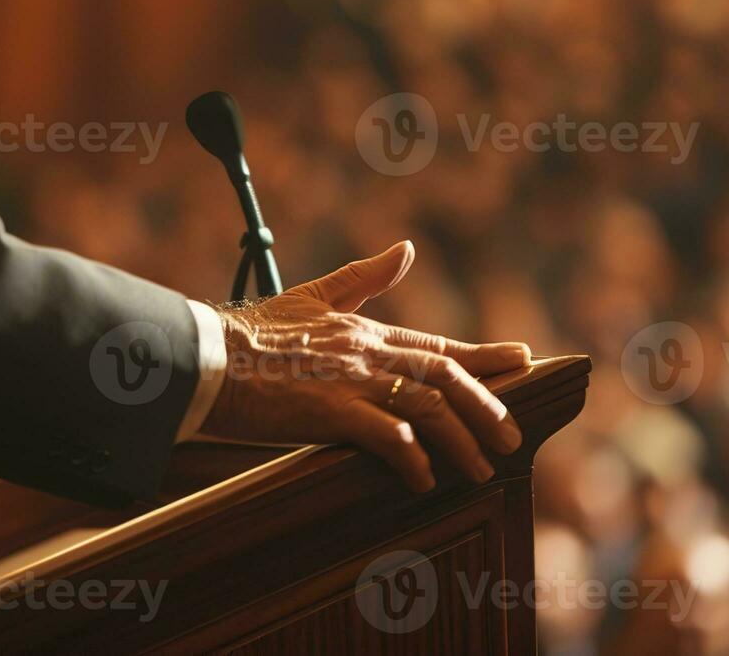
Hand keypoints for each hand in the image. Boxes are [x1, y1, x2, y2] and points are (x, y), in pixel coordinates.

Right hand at [200, 241, 530, 492]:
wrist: (206, 357)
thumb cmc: (250, 335)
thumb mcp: (311, 297)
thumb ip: (362, 276)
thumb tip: (406, 248)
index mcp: (363, 330)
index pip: (436, 345)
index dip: (483, 355)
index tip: (522, 359)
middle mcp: (367, 352)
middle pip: (445, 377)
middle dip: (486, 407)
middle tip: (511, 438)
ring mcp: (351, 381)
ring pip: (428, 407)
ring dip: (460, 441)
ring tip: (479, 469)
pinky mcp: (330, 411)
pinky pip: (389, 437)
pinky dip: (413, 460)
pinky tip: (423, 480)